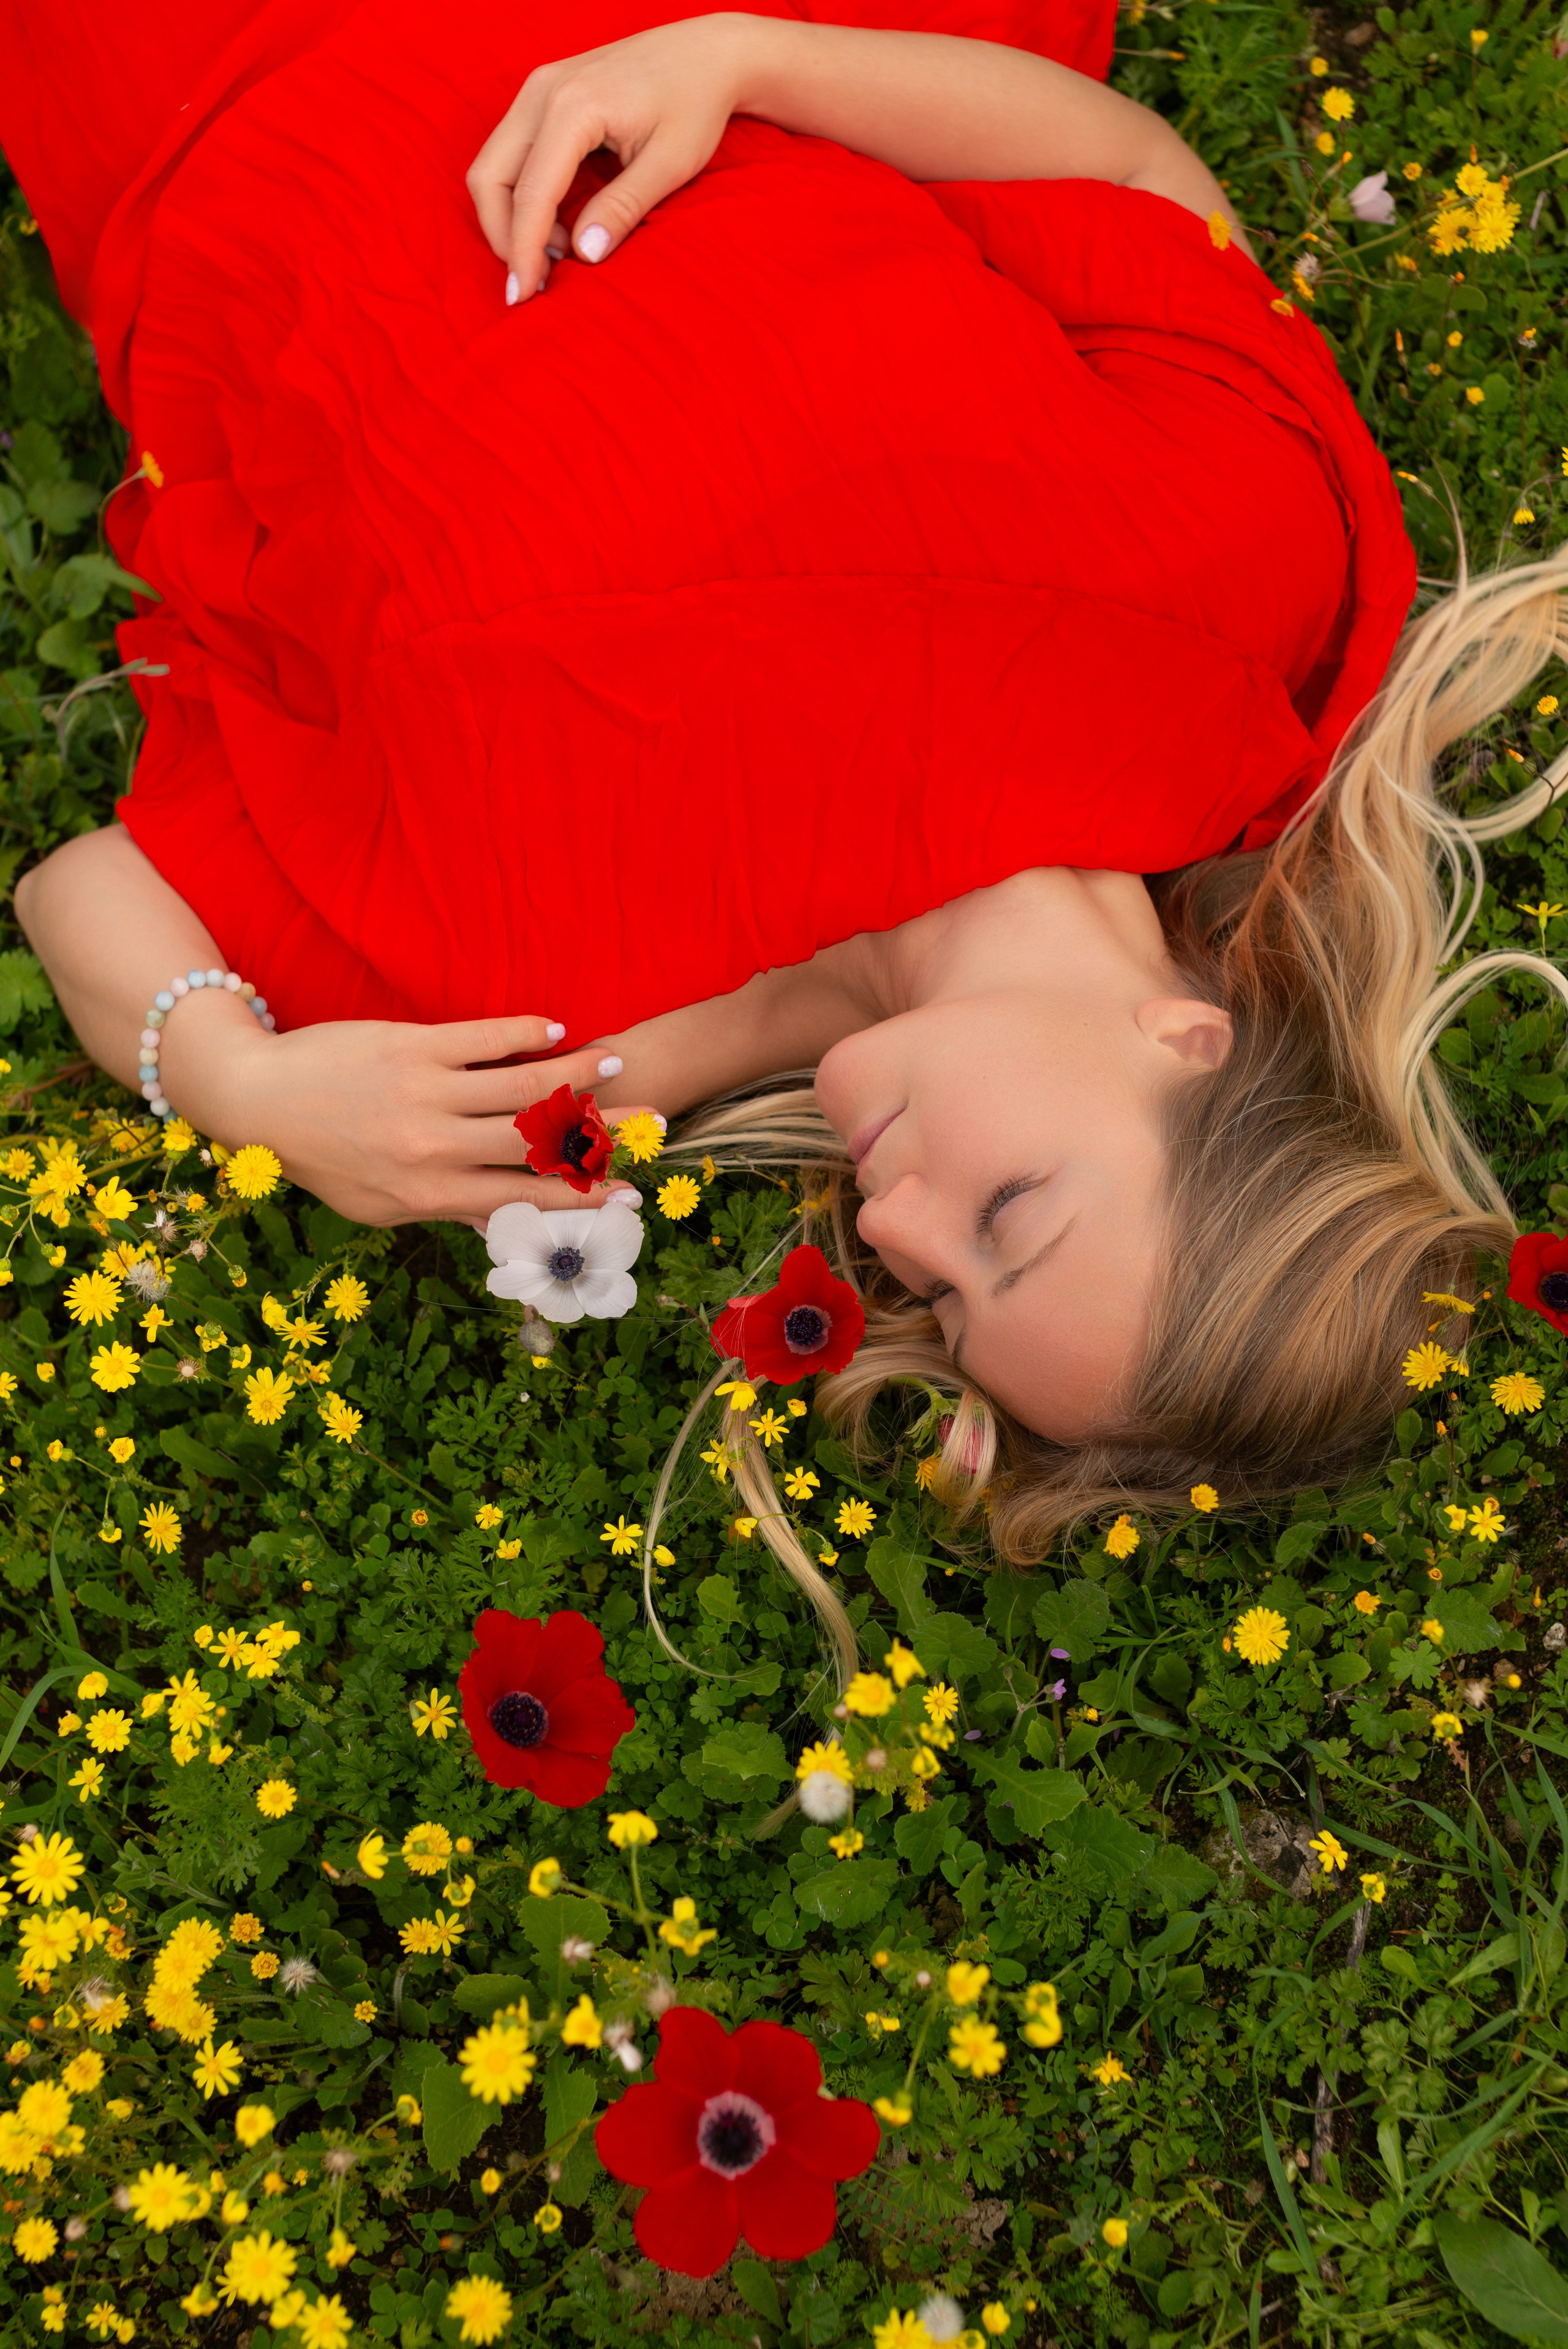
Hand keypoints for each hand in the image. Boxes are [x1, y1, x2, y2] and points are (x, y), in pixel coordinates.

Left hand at [161, 1006, 660, 1227]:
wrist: (258, 1099)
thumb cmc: (320, 1159)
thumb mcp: (379, 1207)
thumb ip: (444, 1208)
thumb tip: (502, 1221)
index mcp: (430, 1194)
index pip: (524, 1196)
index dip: (582, 1195)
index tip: (628, 1194)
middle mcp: (436, 1147)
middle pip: (537, 1141)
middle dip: (599, 1133)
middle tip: (649, 1122)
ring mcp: (426, 1094)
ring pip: (522, 1085)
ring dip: (577, 1075)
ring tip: (616, 1063)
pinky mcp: (414, 1047)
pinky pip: (485, 1038)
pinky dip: (527, 1033)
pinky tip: (556, 1030)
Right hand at [467, 14, 765, 302]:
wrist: (707, 53)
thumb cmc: (695, 104)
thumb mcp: (670, 164)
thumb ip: (624, 209)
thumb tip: (584, 254)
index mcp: (573, 106)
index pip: (530, 193)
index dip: (522, 250)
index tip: (523, 296)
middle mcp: (544, 91)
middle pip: (490, 178)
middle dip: (504, 237)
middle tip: (535, 281)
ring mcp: (539, 88)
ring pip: (493, 166)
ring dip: (512, 218)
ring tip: (559, 253)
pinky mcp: (544, 94)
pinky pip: (511, 153)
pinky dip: (523, 196)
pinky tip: (561, 224)